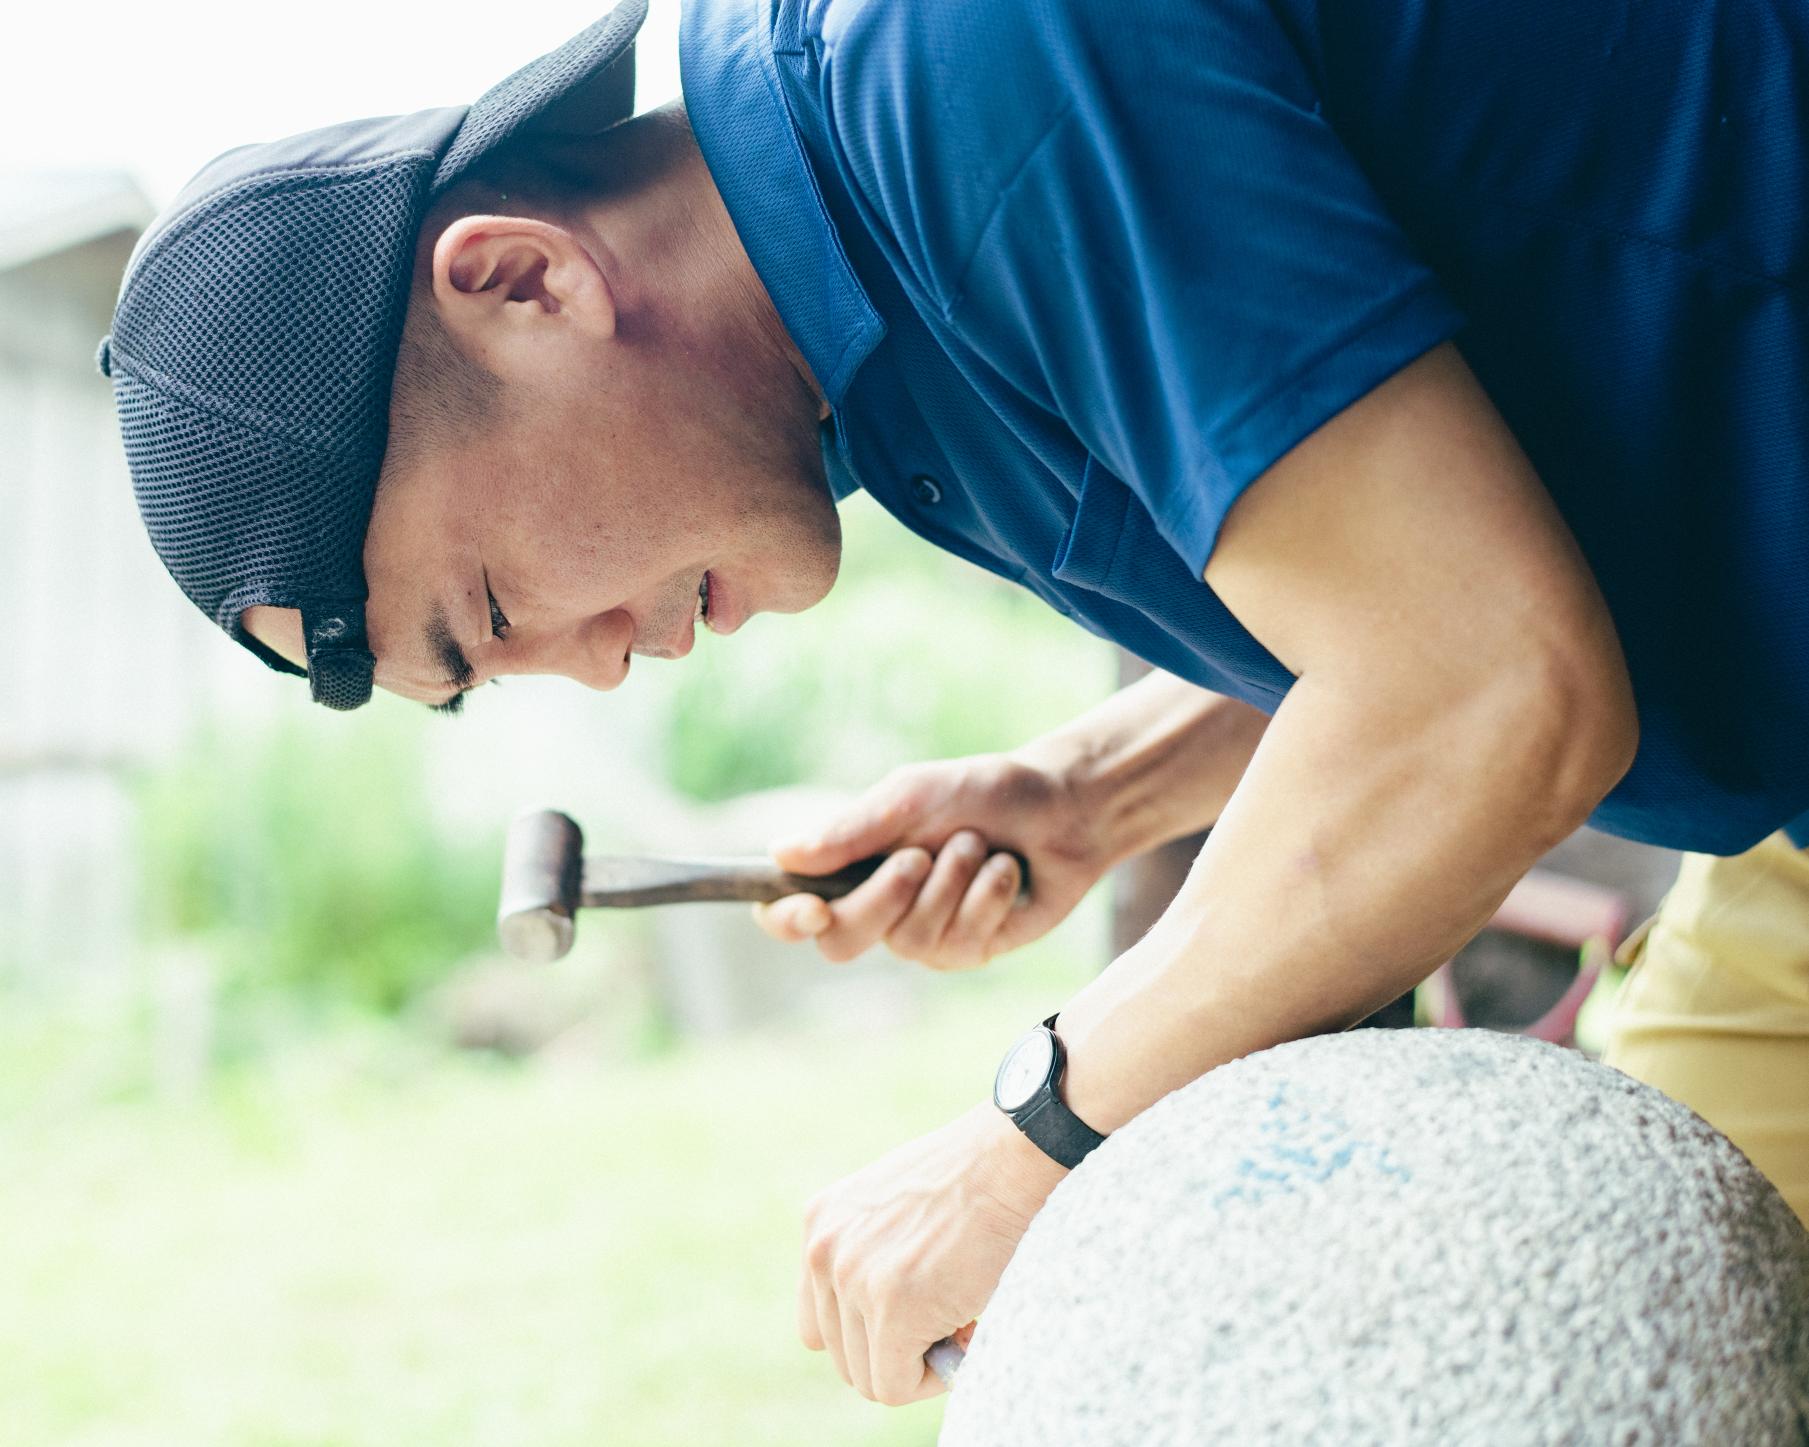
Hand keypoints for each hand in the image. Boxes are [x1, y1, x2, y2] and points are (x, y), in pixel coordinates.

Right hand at [753, 751, 1109, 969]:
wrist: (1063, 806)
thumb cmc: (983, 792)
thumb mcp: (913, 796)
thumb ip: (851, 829)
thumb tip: (781, 853)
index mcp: (850, 864)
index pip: (789, 909)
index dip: (785, 918)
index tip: (813, 906)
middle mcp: (878, 906)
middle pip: (841, 940)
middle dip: (882, 899)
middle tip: (920, 856)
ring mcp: (923, 935)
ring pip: (908, 942)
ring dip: (950, 885)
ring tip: (977, 846)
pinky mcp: (969, 950)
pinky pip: (961, 942)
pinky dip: (987, 897)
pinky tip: (1007, 871)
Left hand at [798, 1103, 1066, 1403]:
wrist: (1006, 1160)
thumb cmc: (967, 1182)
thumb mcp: (892, 1208)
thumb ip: (868, 1255)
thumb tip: (876, 1323)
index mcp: (820, 1224)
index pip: (819, 1322)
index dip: (868, 1335)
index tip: (916, 1319)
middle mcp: (824, 1251)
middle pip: (842, 1354)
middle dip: (896, 1352)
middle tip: (947, 1320)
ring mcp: (853, 1279)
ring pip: (867, 1376)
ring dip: (916, 1364)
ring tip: (959, 1319)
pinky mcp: (892, 1306)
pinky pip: (893, 1386)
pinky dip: (931, 1379)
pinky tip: (965, 1334)